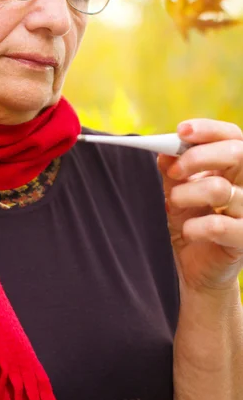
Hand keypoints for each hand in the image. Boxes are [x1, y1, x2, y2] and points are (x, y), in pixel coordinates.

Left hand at [157, 118, 242, 292]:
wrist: (197, 269)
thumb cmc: (191, 223)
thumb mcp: (176, 192)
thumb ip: (173, 171)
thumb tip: (164, 152)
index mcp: (234, 168)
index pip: (232, 136)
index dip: (209, 130)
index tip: (181, 131)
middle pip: (237, 153)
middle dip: (198, 157)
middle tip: (173, 171)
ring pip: (220, 189)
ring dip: (186, 194)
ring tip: (172, 203)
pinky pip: (219, 226)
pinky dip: (194, 226)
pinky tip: (187, 230)